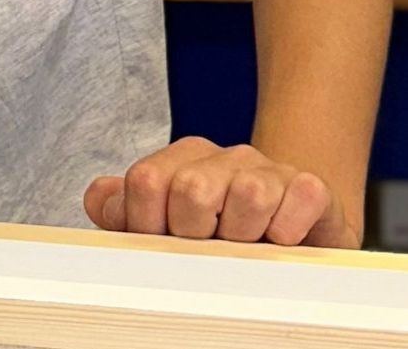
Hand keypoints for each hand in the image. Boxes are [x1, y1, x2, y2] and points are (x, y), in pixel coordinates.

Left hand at [83, 136, 358, 247]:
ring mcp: (267, 170)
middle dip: (194, 234)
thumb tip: (100, 200)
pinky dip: (289, 229)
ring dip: (244, 236)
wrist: (294, 226)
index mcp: (183, 160)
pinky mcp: (309, 188)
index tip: (161, 245)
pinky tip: (282, 242)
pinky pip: (300, 198)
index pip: (146, 181)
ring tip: (246, 249)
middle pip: (191, 188)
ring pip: (247, 194)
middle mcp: (224, 158)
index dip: (147, 224)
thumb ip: (125, 209)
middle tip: (207, 253)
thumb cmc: (223, 233)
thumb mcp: (169, 223)